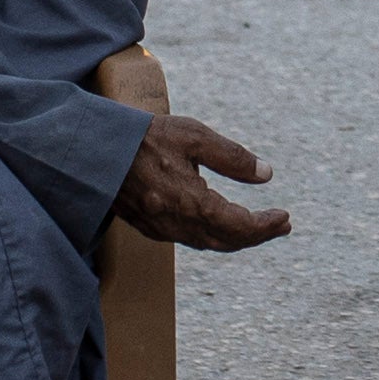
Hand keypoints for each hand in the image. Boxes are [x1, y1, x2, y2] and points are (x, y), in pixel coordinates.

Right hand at [113, 111, 289, 252]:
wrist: (93, 150)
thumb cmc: (145, 137)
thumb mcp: (194, 136)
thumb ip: (232, 157)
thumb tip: (266, 174)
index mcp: (191, 203)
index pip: (240, 227)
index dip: (266, 226)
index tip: (285, 218)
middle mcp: (177, 224)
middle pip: (227, 241)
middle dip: (257, 235)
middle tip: (281, 225)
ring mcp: (161, 229)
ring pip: (209, 243)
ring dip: (237, 237)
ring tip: (260, 226)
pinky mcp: (149, 226)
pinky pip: (190, 239)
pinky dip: (214, 235)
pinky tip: (221, 222)